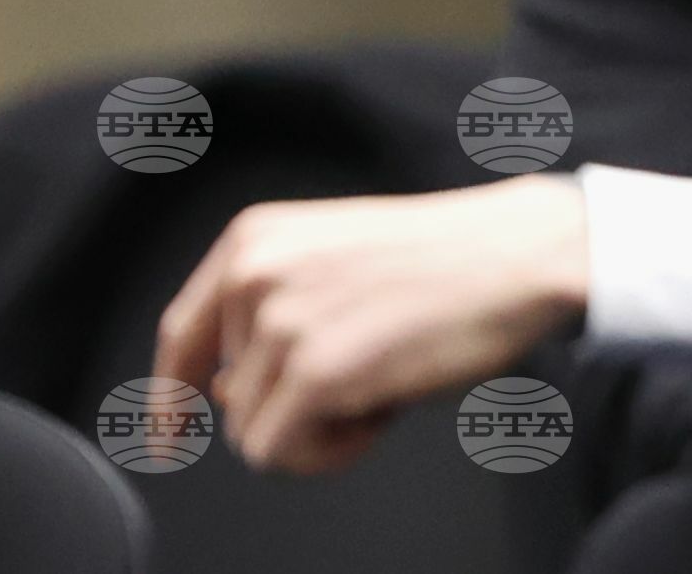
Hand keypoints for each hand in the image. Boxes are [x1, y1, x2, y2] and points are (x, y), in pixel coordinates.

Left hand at [151, 175, 586, 471]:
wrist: (521, 252)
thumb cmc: (449, 258)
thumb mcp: (337, 260)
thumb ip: (272, 310)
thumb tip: (228, 393)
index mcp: (255, 238)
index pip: (181, 334)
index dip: (171, 395)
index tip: (170, 434)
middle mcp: (254, 273)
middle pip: (228, 397)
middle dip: (296, 402)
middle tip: (372, 367)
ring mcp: (281, 323)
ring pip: (253, 433)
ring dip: (322, 427)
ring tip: (385, 379)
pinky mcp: (313, 373)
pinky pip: (280, 453)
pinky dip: (331, 451)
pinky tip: (384, 409)